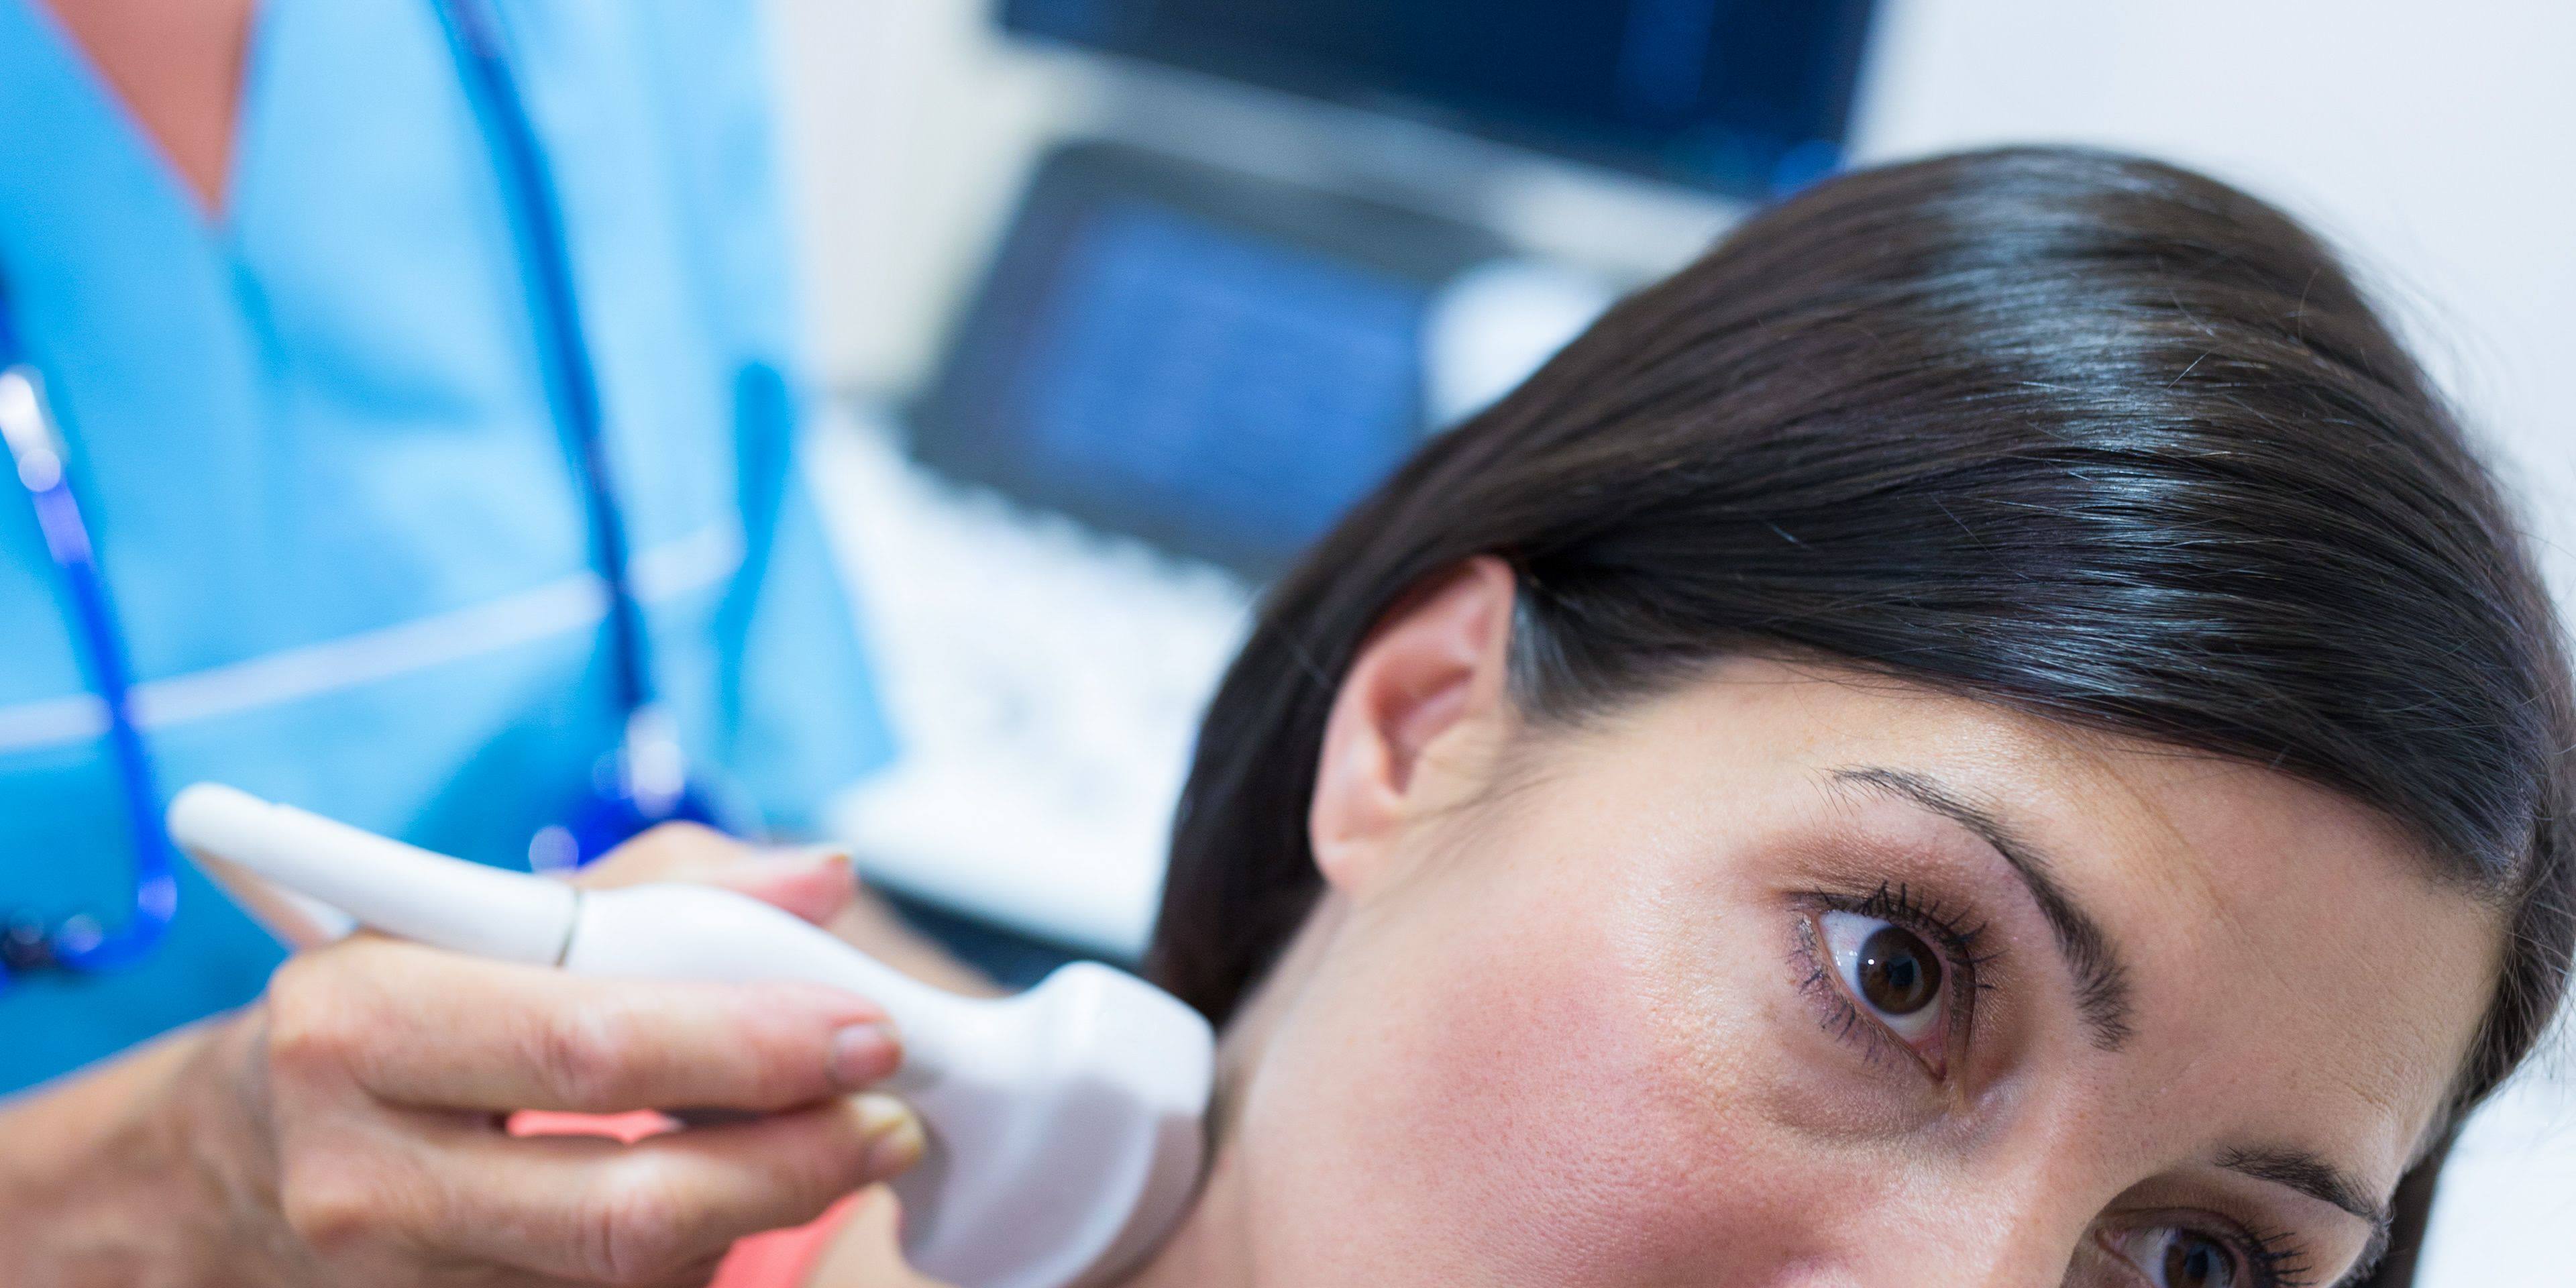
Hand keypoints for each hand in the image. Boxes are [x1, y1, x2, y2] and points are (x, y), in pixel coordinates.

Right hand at [169, 826, 923, 1286]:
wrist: (246, 1153)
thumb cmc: (402, 1008)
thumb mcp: (495, 919)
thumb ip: (667, 887)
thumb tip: (823, 878)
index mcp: (362, 1020)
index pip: (593, 1046)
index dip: (751, 1046)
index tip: (869, 1032)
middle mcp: (361, 1170)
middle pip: (630, 1204)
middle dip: (796, 1162)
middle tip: (892, 1120)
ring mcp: (394, 1281)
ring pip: (638, 1273)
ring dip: (760, 1210)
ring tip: (823, 1143)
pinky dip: (697, 1259)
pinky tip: (722, 1199)